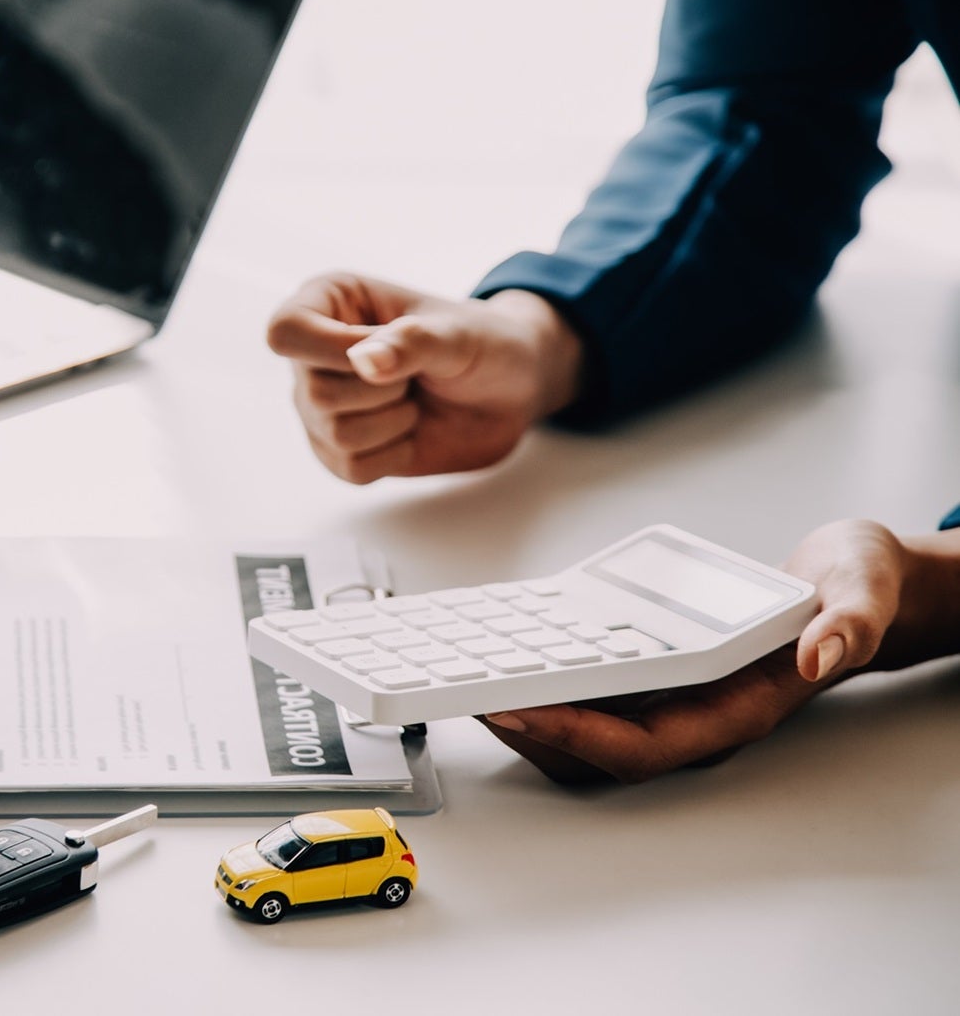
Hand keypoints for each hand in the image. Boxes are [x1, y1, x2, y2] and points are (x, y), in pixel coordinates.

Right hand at [265, 275, 583, 481]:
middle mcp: (313, 355)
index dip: (328, 349)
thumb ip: (411, 342)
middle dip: (383, 391)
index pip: (285, 330)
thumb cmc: (481, 344)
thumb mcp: (456, 333)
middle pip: (315, 392)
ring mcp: (319, 406)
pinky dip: (392, 455)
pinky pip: (349, 469)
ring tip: (413, 399)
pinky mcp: (336, 450)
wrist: (507, 392)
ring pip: (334, 435)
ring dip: (393, 422)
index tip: (380, 351)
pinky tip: (408, 430)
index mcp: (329, 302)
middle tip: (416, 374)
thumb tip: (363, 363)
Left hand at [479, 520, 923, 783]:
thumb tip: (816, 655)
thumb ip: (848, 625)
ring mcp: (673, 699)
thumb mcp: (865, 591)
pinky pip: (591, 690)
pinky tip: (510, 648)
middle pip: (597, 751)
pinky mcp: (655, 674)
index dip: (577, 735)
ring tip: (469, 679)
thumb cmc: (854, 590)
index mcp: (735, 710)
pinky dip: (546, 677)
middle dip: (532, 731)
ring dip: (528, 711)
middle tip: (468, 695)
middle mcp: (696, 715)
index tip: (520, 710)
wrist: (851, 583)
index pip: (644, 745)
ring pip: (586, 729)